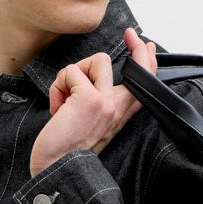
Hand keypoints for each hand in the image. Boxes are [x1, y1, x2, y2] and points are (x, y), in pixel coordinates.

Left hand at [29, 27, 157, 176]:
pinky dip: (58, 85)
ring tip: (65, 97)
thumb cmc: (65, 150)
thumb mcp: (89, 123)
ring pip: (98, 60)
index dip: (146, 60)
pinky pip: (71, 72)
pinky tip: (57, 107)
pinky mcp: (89, 99)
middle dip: (135, 47)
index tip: (141, 42)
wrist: (56, 169)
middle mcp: (117, 108)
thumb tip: (89, 78)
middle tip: (130, 34)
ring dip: (74, 73)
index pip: (142, 84)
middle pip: (139, 67)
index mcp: (118, 114)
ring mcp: (106, 102)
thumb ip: (97, 102)